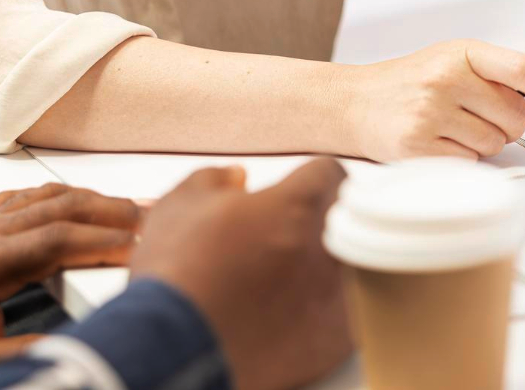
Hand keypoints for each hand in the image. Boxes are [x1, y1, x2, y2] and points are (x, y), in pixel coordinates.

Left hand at [0, 184, 141, 389]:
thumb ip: (22, 355)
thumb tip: (77, 346)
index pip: (54, 240)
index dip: (102, 242)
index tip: (140, 249)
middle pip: (59, 207)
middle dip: (111, 211)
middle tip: (154, 220)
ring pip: (47, 196)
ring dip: (94, 199)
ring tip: (133, 209)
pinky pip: (28, 197)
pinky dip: (65, 195)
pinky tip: (84, 202)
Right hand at [131, 161, 350, 389]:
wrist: (169, 351)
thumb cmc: (174, 274)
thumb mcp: (180, 205)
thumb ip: (215, 179)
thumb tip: (237, 176)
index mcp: (299, 204)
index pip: (329, 173)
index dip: (307, 179)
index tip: (292, 194)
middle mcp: (329, 247)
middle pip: (349, 218)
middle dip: (323, 221)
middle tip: (289, 234)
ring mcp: (337, 298)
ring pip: (354, 266)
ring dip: (328, 265)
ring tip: (291, 278)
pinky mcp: (334, 342)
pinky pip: (347, 315)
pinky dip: (325, 313)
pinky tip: (294, 316)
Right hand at [347, 40, 524, 160]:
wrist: (353, 102)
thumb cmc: (412, 82)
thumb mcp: (452, 59)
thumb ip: (497, 71)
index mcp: (462, 53)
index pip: (522, 67)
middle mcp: (446, 79)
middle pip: (517, 116)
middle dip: (508, 123)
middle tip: (480, 116)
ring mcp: (431, 113)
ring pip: (495, 144)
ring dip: (481, 142)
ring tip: (451, 127)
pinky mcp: (418, 147)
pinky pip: (469, 162)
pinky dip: (460, 158)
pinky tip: (437, 141)